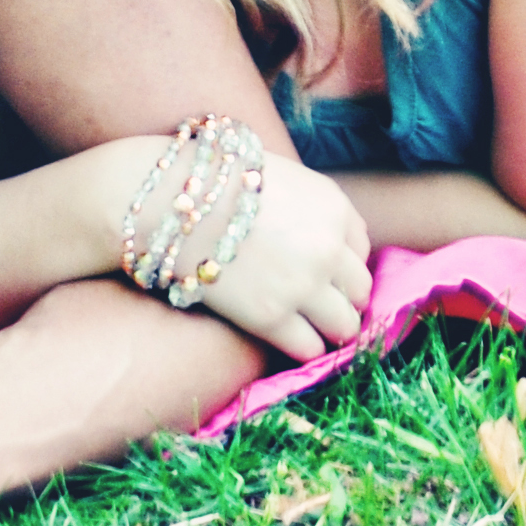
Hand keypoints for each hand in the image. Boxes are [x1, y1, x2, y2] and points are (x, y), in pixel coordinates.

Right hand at [177, 151, 370, 363]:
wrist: (165, 199)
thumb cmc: (215, 179)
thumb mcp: (279, 174)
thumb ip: (313, 208)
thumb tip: (334, 242)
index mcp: (332, 206)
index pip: (361, 249)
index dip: (339, 261)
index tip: (317, 266)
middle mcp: (327, 247)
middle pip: (360, 292)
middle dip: (338, 297)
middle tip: (310, 299)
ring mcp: (302, 285)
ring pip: (344, 327)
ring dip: (325, 327)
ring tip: (298, 321)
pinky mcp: (272, 318)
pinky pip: (310, 350)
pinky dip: (299, 346)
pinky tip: (279, 331)